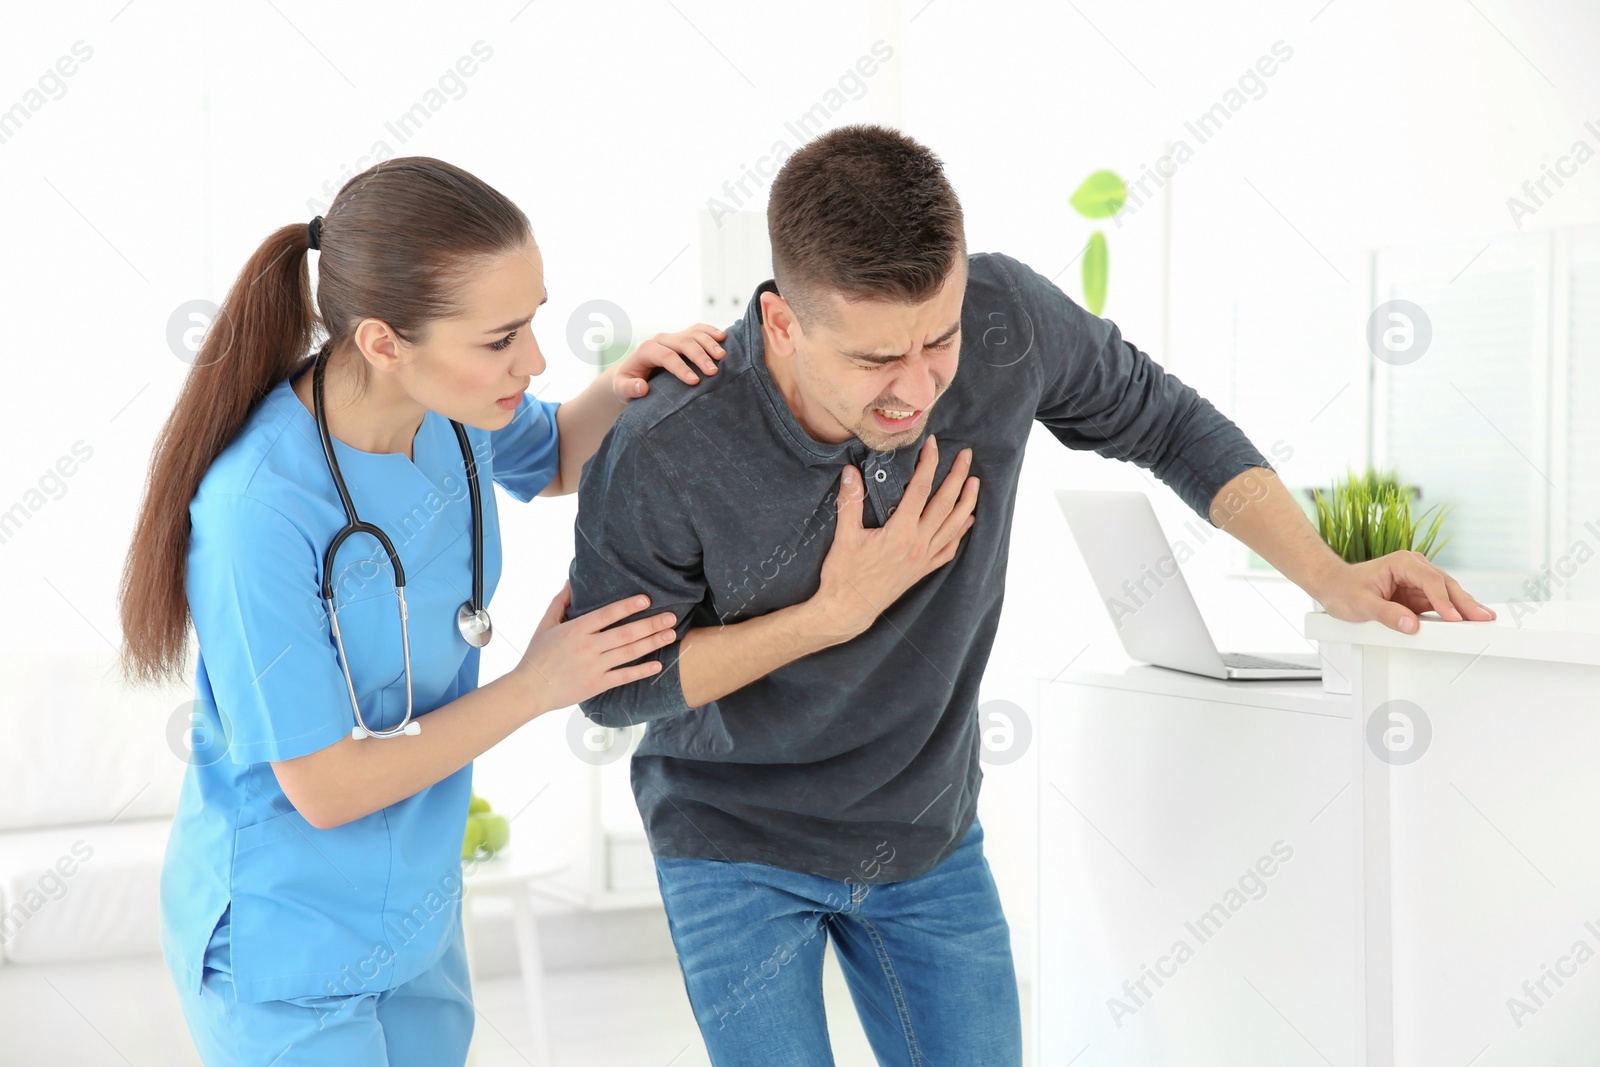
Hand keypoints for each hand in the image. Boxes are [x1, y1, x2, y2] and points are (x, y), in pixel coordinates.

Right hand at [513, 580, 679, 712]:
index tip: (647, 600)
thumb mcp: (546, 624)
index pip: (607, 614)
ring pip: (629, 653)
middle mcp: (587, 647)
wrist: (529, 689)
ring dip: (652, 643)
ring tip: (670, 634)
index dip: (628, 606)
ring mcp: (594, 667)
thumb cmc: (537, 656)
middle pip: (625, 633)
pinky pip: (624, 676)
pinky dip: (642, 671)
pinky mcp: (596, 684)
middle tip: (671, 617)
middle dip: (650, 624)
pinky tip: (658, 664)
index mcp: (576, 630)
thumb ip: (560, 602)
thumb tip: (570, 581)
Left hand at [611, 324, 727, 400]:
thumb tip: (642, 387)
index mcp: (646, 350)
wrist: (632, 372)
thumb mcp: (622, 389)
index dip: (681, 368)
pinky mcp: (683, 337)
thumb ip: (629, 388)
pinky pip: (699, 329)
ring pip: (694, 333)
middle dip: (699, 356)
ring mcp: (673, 337)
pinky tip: (724, 338)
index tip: (695, 381)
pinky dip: (711, 332)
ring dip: (709, 343)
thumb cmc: (628, 382)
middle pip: (683, 342)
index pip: (666, 356)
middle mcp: (661, 340)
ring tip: (722, 356)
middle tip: (713, 371)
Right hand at [811, 435, 978, 642]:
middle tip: (966, 455)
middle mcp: (918, 545)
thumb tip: (851, 472)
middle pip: (945, 504)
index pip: (920, 490)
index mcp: (900, 533)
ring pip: (953, 525)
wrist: (848, 611)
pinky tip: (967, 521)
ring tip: (975, 483)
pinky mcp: (922, 570)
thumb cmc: (844, 576)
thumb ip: (849, 502)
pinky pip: (949, 549)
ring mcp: (923, 559)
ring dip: (967, 502)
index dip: (928, 464)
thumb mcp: (844, 536)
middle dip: (958, 477)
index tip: (932, 445)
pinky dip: (960, 533)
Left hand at [1313, 550, 1496, 633]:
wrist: (1334, 585)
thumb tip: (1411, 625)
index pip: (1430, 581)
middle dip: (1465, 602)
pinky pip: (1440, 602)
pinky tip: (1468, 619)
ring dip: (1464, 606)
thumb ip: (1386, 614)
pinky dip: (1454, 611)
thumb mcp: (1361, 605)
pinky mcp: (1418, 594)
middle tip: (1484, 618)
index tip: (1455, 618)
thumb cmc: (1344, 589)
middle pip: (1445, 585)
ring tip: (1484, 620)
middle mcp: (1414, 568)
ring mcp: (1418, 581)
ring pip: (1447, 593)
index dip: (1444, 601)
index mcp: (1402, 563)